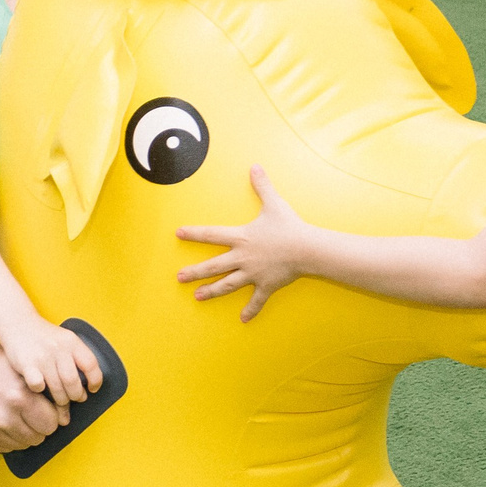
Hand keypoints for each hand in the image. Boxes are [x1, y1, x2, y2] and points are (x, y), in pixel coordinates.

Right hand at [0, 315, 104, 408]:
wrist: (18, 323)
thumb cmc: (44, 337)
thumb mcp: (64, 339)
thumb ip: (76, 357)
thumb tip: (87, 385)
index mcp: (71, 341)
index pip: (91, 365)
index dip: (95, 380)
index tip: (92, 389)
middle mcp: (58, 348)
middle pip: (73, 382)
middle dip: (76, 395)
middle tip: (74, 398)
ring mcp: (42, 357)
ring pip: (57, 389)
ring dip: (61, 399)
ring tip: (60, 399)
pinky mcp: (26, 364)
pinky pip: (38, 386)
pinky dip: (40, 391)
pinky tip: (41, 388)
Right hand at [0, 341, 64, 450]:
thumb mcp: (23, 370)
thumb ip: (45, 392)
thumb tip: (64, 418)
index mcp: (19, 397)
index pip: (51, 424)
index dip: (50, 416)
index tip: (42, 408)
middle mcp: (3, 416)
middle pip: (38, 437)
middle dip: (37, 426)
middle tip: (28, 412)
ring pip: (22, 445)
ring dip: (23, 434)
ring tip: (14, 415)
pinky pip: (5, 448)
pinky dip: (7, 438)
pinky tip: (1, 421)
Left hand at [174, 165, 309, 320]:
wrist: (307, 248)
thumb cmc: (290, 226)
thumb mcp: (274, 203)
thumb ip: (262, 186)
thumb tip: (255, 166)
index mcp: (241, 237)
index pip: (211, 234)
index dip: (194, 233)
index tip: (178, 233)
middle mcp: (242, 257)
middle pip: (213, 266)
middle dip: (194, 272)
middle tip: (179, 277)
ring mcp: (253, 273)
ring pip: (227, 285)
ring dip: (212, 291)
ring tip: (198, 297)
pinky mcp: (266, 285)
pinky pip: (257, 300)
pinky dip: (251, 310)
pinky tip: (243, 319)